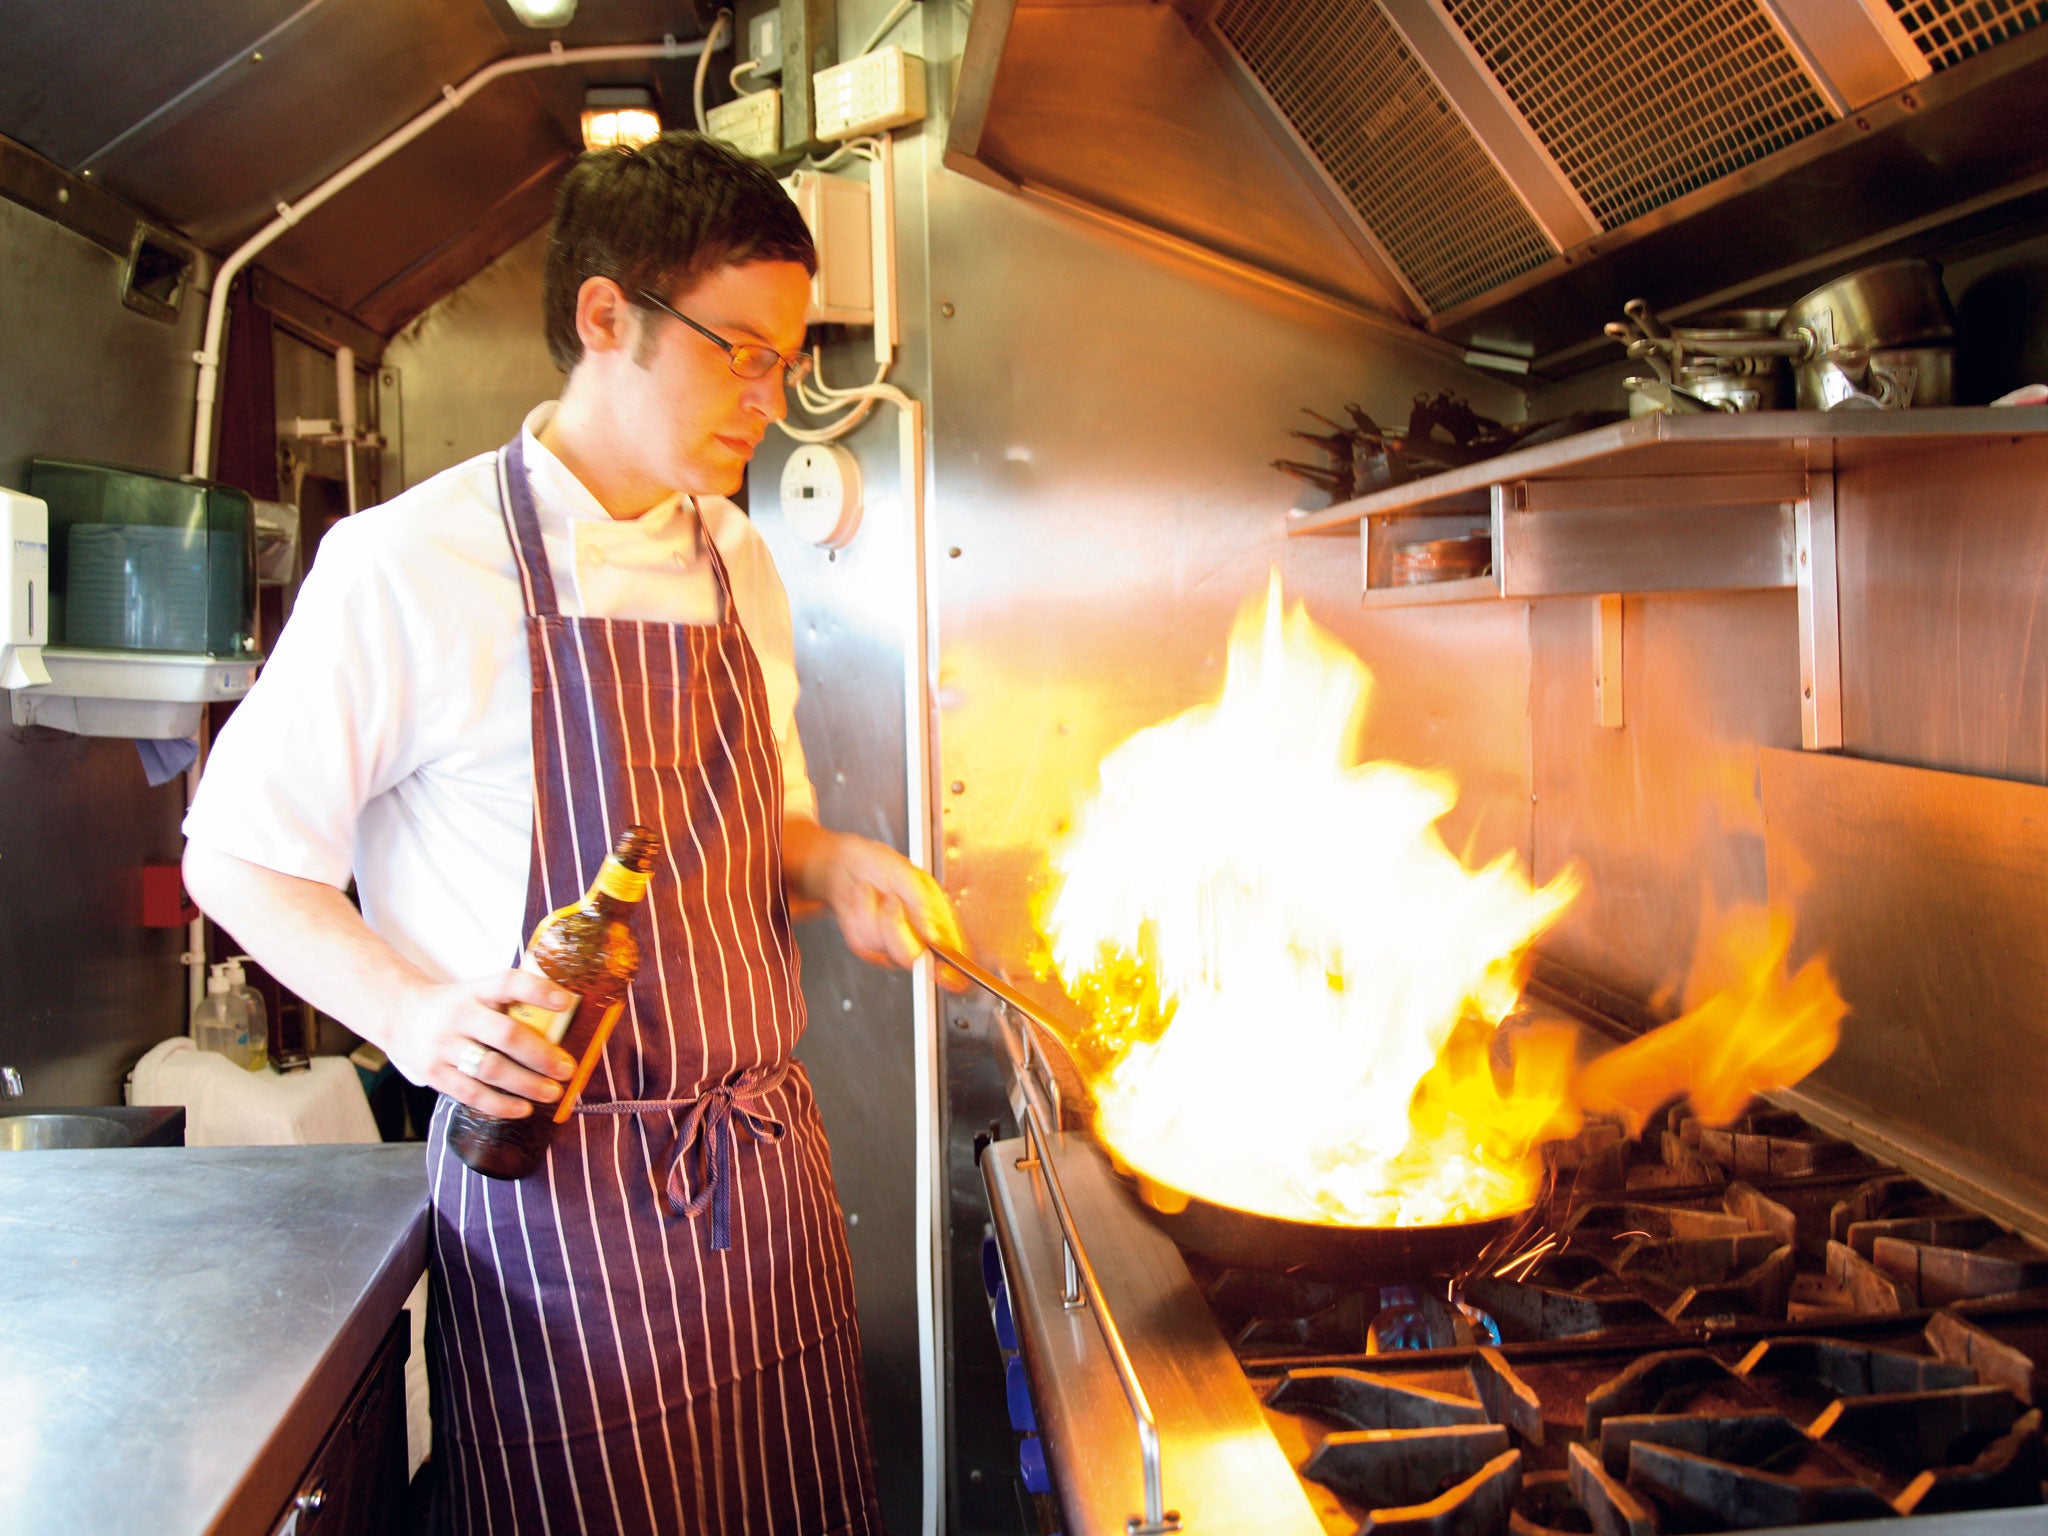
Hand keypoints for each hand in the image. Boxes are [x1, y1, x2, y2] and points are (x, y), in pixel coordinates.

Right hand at [385, 971, 579, 1116]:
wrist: (402, 1015)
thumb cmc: (458, 1007)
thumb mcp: (480, 993)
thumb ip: (513, 1004)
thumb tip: (567, 1023)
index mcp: (477, 990)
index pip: (509, 983)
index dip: (539, 991)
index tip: (567, 1002)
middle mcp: (459, 1016)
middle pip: (505, 1035)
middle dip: (541, 1055)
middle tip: (566, 1069)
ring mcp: (444, 1046)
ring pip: (490, 1068)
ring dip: (526, 1084)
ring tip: (552, 1093)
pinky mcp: (434, 1073)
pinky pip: (471, 1093)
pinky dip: (500, 1104)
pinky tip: (523, 1109)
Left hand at [799, 828, 966, 988]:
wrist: (848, 866)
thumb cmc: (882, 866)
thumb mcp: (909, 875)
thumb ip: (924, 904)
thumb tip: (936, 934)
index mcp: (940, 918)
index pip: (955, 953)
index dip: (954, 969)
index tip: (944, 972)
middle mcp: (919, 935)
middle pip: (914, 957)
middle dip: (895, 926)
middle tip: (892, 900)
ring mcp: (894, 943)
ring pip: (883, 948)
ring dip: (872, 915)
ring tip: (874, 894)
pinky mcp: (870, 948)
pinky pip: (863, 945)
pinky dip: (859, 917)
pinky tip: (864, 903)